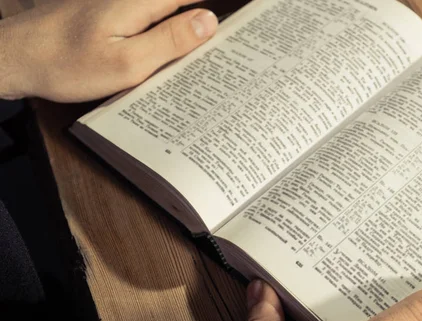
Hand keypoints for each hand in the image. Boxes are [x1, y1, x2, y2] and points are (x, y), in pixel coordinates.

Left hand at [0, 0, 217, 101]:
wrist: (16, 56)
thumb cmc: (67, 64)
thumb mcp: (127, 63)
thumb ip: (170, 40)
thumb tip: (210, 19)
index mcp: (142, 0)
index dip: (222, 2)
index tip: (249, 10)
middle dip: (208, 13)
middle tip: (235, 33)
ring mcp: (121, 0)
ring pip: (169, 5)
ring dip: (192, 17)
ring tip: (215, 38)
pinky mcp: (111, 10)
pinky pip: (152, 12)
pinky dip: (172, 24)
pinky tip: (179, 41)